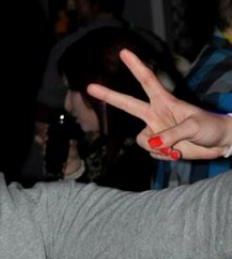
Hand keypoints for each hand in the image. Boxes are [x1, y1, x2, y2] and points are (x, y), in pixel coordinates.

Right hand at [86, 49, 231, 160]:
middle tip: (90, 87)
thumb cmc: (209, 127)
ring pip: (142, 141)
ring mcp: (155, 132)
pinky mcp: (157, 147)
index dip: (136, 67)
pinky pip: (151, 153)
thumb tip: (154, 144)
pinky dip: (162, 156)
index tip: (124, 53)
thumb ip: (171, 134)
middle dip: (109, 95)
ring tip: (176, 148)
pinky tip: (176, 153)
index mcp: (165, 102)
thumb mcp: (193, 126)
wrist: (217, 143)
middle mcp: (156, 115)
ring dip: (158, 148)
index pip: (148, 81)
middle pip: (128, 105)